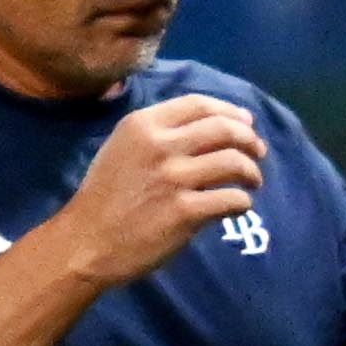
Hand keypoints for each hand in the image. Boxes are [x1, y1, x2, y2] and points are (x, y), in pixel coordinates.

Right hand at [56, 96, 266, 286]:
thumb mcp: (124, 148)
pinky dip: (243, 202)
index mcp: (143, 124)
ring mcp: (173, 178)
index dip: (230, 112)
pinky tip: (239, 207)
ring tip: (252, 182)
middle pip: (224, 129)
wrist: (87, 241)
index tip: (246, 124)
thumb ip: (161, 133)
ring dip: (252, 172)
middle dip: (250, 139)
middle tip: (258, 152)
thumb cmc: (108, 195)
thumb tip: (214, 124)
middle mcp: (160, 145)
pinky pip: (232, 199)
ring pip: (234, 162)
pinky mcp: (185, 211)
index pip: (199, 104)